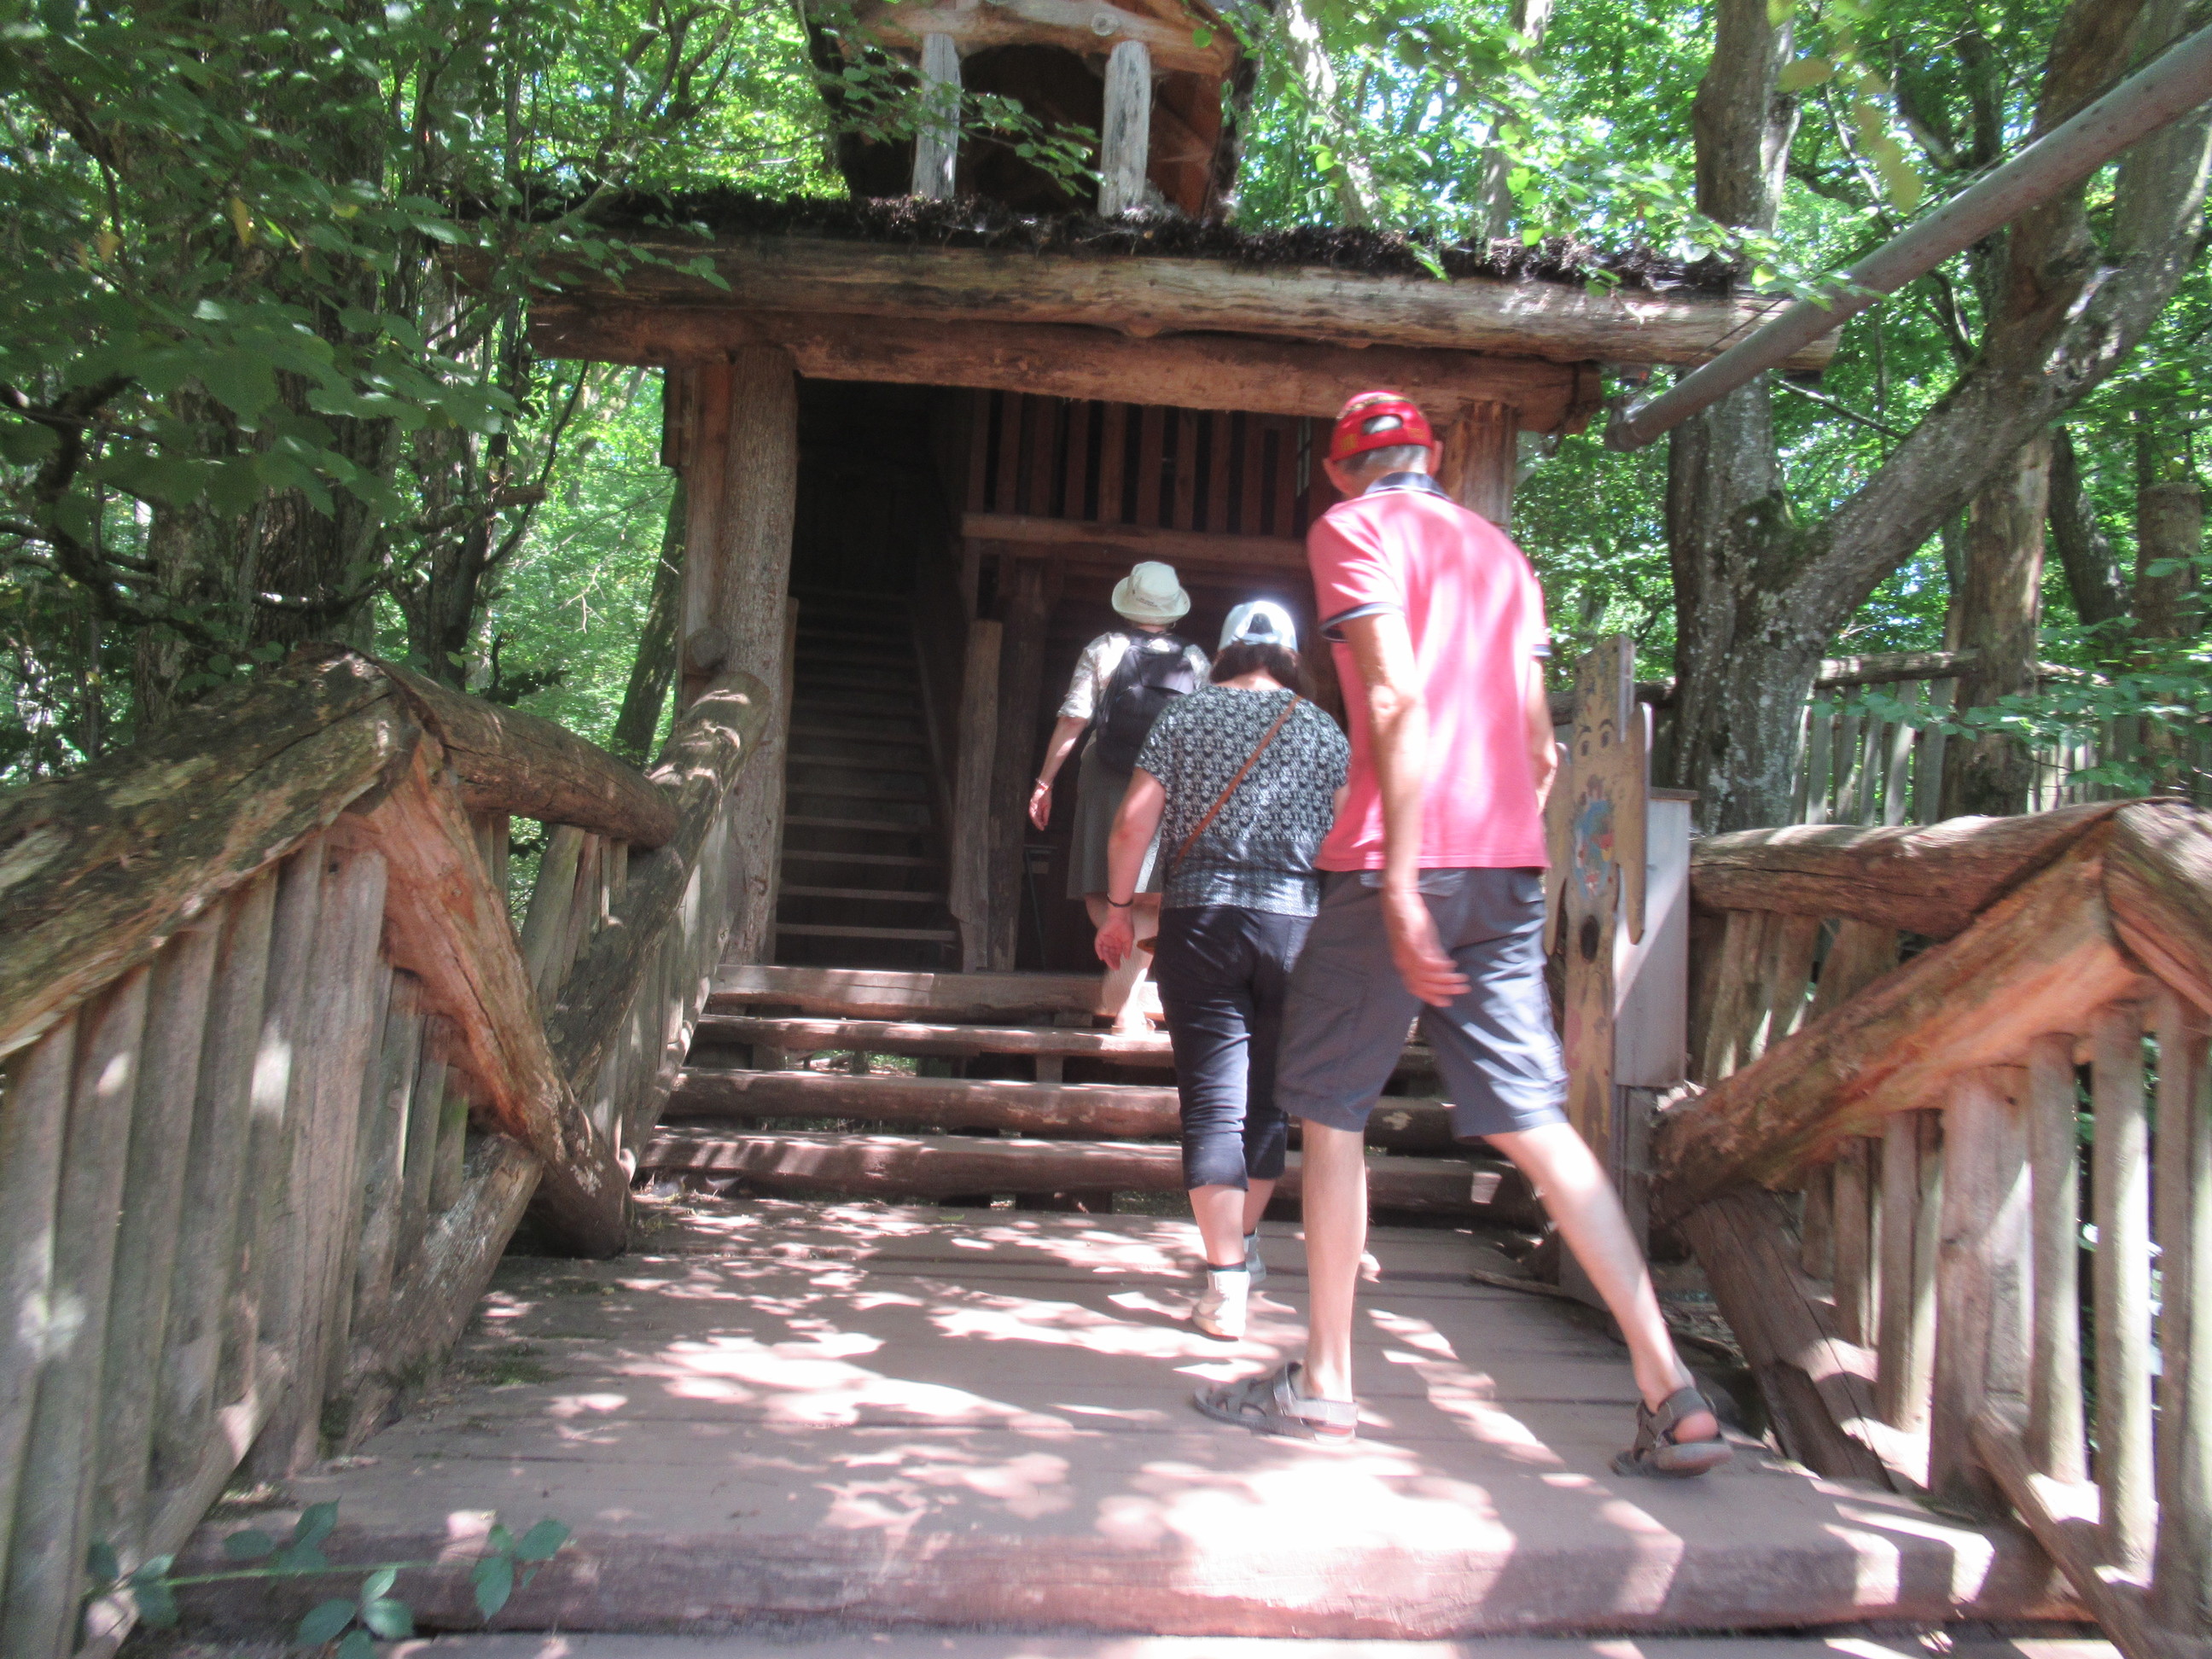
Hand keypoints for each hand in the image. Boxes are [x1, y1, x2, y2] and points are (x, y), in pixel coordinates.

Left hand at [1028, 777, 1053, 830]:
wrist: (1046, 787)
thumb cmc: (1046, 795)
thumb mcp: (1047, 806)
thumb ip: (1046, 814)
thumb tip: (1045, 823)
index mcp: (1037, 808)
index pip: (1037, 817)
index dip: (1039, 823)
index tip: (1042, 828)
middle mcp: (1033, 807)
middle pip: (1034, 817)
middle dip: (1038, 823)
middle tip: (1041, 828)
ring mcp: (1031, 805)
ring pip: (1032, 815)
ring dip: (1036, 821)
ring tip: (1040, 826)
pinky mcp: (1031, 802)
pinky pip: (1032, 810)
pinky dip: (1035, 815)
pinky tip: (1037, 819)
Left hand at [1095, 912, 1134, 968]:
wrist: (1121, 917)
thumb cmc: (1126, 926)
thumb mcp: (1129, 939)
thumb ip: (1127, 949)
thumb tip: (1127, 957)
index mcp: (1118, 943)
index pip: (1116, 954)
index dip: (1117, 961)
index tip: (1118, 967)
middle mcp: (1111, 942)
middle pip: (1110, 954)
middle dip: (1112, 961)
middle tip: (1115, 967)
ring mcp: (1105, 939)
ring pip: (1104, 951)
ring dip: (1107, 958)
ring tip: (1110, 964)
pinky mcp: (1100, 936)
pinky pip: (1098, 945)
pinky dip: (1099, 951)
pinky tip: (1102, 957)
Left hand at [1382, 884, 1467, 1007]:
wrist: (1398, 899)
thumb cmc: (1409, 918)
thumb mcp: (1421, 940)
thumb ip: (1431, 954)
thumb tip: (1444, 967)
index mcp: (1403, 962)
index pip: (1416, 988)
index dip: (1431, 997)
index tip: (1446, 1002)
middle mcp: (1403, 961)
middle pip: (1424, 985)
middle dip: (1444, 991)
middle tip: (1461, 991)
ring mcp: (1407, 952)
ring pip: (1427, 976)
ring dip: (1446, 980)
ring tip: (1462, 980)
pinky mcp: (1412, 941)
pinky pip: (1426, 960)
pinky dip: (1440, 966)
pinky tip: (1452, 965)